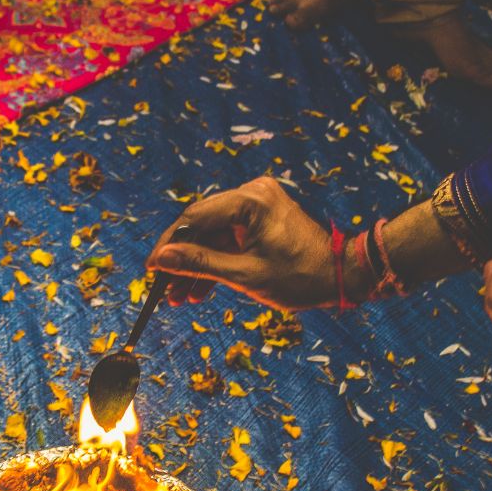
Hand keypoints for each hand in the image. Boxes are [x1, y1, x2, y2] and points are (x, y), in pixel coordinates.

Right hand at [146, 177, 357, 309]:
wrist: (340, 277)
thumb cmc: (299, 277)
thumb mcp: (244, 275)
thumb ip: (200, 264)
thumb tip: (161, 259)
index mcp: (249, 201)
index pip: (194, 219)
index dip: (170, 246)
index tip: (151, 270)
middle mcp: (252, 193)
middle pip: (201, 225)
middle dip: (182, 260)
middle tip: (164, 289)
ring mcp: (257, 204)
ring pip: (213, 234)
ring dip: (198, 264)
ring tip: (180, 297)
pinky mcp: (260, 217)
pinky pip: (228, 237)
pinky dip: (216, 260)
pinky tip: (200, 289)